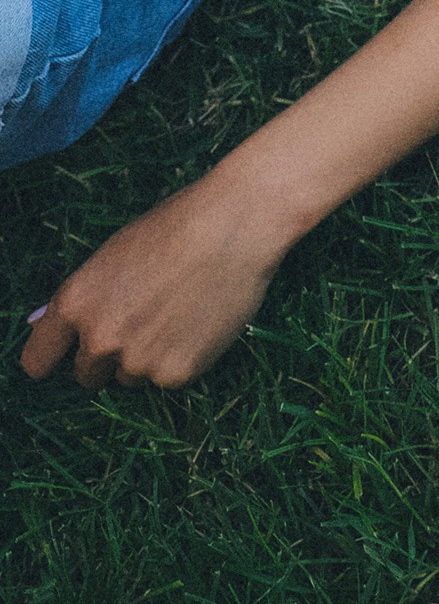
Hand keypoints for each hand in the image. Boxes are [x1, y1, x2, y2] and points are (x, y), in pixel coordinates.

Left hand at [20, 172, 288, 388]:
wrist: (236, 225)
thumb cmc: (176, 225)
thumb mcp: (115, 252)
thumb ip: (82, 296)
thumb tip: (40, 324)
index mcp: (76, 303)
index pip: (37, 360)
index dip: (51, 358)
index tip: (65, 355)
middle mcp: (99, 339)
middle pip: (86, 375)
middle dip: (107, 356)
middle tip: (141, 320)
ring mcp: (137, 361)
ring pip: (130, 377)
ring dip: (146, 356)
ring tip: (179, 311)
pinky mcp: (175, 375)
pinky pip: (168, 378)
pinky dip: (181, 358)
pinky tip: (200, 321)